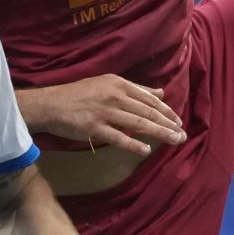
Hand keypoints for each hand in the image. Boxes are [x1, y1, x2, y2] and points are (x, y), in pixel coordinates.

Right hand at [22, 75, 184, 156]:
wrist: (51, 104)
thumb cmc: (79, 94)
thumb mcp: (107, 84)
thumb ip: (135, 89)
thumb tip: (160, 92)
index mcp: (119, 84)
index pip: (148, 99)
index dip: (166, 111)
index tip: (178, 121)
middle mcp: (114, 96)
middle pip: (147, 112)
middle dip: (168, 124)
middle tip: (182, 134)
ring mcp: (104, 113)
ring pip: (138, 124)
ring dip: (159, 133)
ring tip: (174, 140)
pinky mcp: (94, 128)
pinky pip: (118, 138)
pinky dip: (134, 145)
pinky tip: (147, 150)